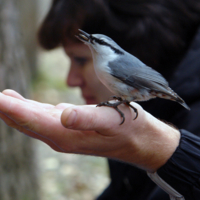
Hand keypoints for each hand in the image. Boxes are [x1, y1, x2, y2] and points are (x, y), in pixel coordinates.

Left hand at [0, 90, 179, 171]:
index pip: (31, 120)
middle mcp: (61, 136)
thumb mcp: (111, 120)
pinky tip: (27, 106)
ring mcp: (65, 133)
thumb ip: (87, 118)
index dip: (11, 108)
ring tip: (4, 98)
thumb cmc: (127, 128)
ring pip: (34, 121)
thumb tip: (62, 114)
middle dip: (8, 109)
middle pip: (27, 122)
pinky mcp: (71, 129)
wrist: (137, 141)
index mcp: (66, 135)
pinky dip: (32, 111)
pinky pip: (45, 120)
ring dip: (17, 110)